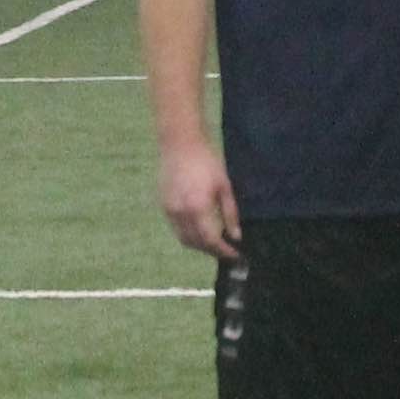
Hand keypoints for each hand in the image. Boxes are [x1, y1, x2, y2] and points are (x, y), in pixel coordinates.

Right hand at [159, 138, 243, 259]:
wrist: (180, 144)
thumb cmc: (206, 161)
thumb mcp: (224, 186)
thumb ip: (230, 213)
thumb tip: (236, 236)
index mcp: (197, 207)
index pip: (210, 240)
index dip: (223, 251)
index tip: (235, 255)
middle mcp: (180, 213)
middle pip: (195, 243)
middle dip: (212, 251)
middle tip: (227, 251)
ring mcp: (169, 210)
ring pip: (184, 239)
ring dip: (199, 245)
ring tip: (215, 243)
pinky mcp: (163, 205)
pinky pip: (176, 228)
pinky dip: (189, 234)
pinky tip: (200, 229)